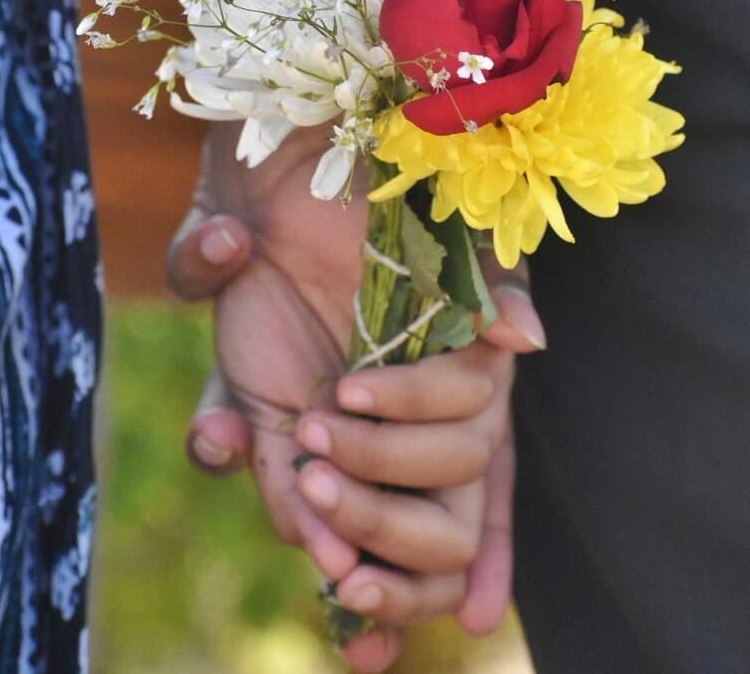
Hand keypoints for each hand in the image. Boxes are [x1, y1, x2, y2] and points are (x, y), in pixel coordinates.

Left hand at [167, 125, 544, 665]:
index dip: (482, 553)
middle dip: (378, 523)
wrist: (298, 135)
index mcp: (451, 382)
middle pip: (399, 513)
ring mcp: (315, 404)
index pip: (478, 486)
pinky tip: (228, 435)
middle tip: (346, 521)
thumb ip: (495, 282)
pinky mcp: (248, 378)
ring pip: (311, 500)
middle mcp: (385, 411)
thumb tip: (527, 342)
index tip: (481, 614)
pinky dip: (222, 447)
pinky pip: (230, 438)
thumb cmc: (395, 183)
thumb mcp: (455, 226)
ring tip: (303, 503)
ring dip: (306, 514)